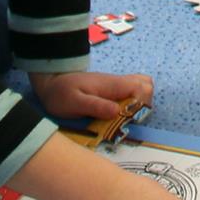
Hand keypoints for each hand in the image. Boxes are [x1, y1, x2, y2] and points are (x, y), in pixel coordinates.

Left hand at [30, 69, 152, 121]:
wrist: (52, 81)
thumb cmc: (61, 93)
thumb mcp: (74, 102)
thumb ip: (95, 106)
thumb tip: (117, 111)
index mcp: (113, 84)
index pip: (142, 88)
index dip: (141, 104)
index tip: (127, 117)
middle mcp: (120, 82)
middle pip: (147, 86)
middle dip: (144, 104)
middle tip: (127, 118)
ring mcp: (118, 85)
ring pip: (143, 87)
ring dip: (140, 102)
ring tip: (125, 116)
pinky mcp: (115, 89)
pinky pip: (134, 91)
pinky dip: (134, 101)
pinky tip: (120, 112)